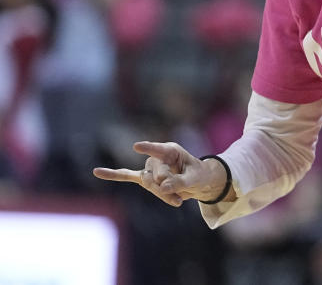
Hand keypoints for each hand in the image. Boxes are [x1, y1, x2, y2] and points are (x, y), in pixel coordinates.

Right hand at [93, 141, 230, 206]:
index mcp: (171, 150)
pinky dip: (113, 174)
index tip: (137, 147)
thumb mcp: (195, 178)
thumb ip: (180, 182)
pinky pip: (126, 176)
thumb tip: (163, 187)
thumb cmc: (197, 175)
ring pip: (149, 184)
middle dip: (168, 188)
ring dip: (162, 195)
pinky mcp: (144, 177)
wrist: (195, 182)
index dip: (148, 148)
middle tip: (181, 197)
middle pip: (155, 175)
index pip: (159, 150)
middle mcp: (157, 157)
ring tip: (178, 201)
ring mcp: (149, 167)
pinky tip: (97, 171)